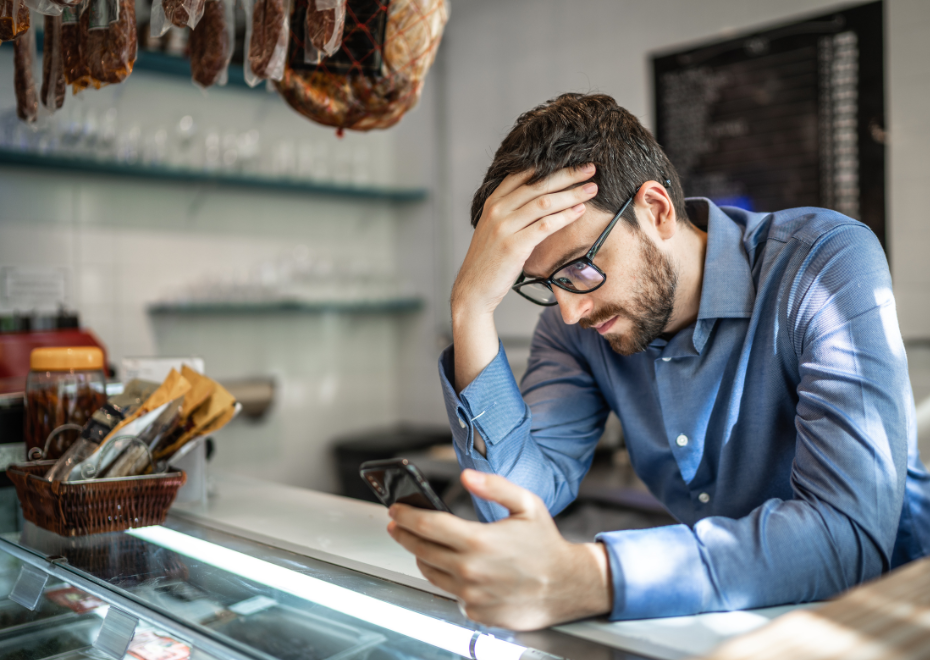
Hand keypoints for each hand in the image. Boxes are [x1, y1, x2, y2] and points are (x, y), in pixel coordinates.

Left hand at [386, 469, 612, 630]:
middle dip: (404, 534)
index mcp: (479, 541)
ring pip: (431, 573)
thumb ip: (494, 487)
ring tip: (423, 544)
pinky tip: (455, 567)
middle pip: (421, 550)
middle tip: (397, 524)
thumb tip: (466, 476)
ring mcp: (471, 595)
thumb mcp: (527, 504)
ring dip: (422, 556)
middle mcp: (470, 570)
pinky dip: (448, 578)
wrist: (567, 586)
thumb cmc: (546, 546)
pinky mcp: (475, 612)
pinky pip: (450, 592)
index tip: (395, 509)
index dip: (406, 515)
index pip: (428, 525)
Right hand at [451, 165, 597, 317]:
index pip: (523, 174)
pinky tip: (580, 211)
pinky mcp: (514, 246)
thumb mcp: (493, 229)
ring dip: (572, 193)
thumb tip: (539, 198)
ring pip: (544, 202)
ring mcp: (504, 227)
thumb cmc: (489, 261)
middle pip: (538, 184)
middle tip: (591, 169)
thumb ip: (510, 211)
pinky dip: (565, 216)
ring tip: (592, 189)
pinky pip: (545, 225)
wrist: (473, 289)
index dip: (550, 165)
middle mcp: (497, 210)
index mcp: (492, 202)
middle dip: (568, 174)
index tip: (573, 160)